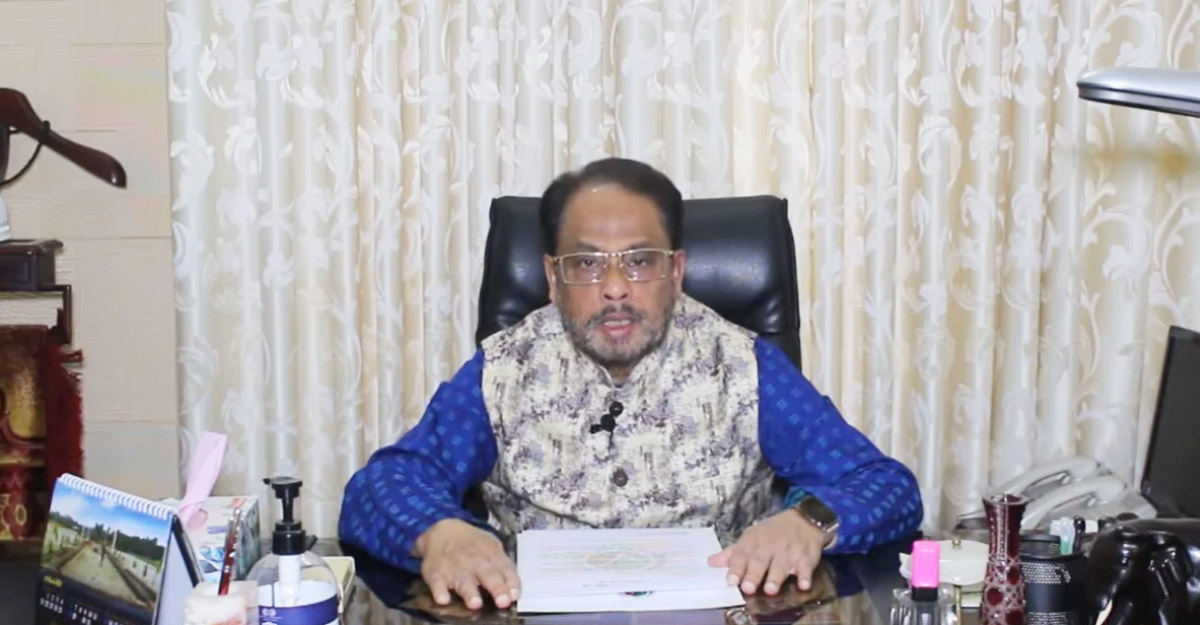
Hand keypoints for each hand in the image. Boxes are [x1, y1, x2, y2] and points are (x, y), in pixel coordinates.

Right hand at [415, 519, 520, 609]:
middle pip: (488, 575)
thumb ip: (503, 564)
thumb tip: (513, 587)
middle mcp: (474, 562)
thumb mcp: (491, 545)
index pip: (505, 569)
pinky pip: (437, 584)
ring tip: (475, 603)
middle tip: (503, 601)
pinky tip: (443, 599)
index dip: (511, 583)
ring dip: (470, 593)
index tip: (515, 595)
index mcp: (491, 554)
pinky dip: (439, 592)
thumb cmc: (472, 543)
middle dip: (496, 588)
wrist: (443, 531)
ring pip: (464, 581)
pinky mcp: (436, 574)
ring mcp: (455, 568)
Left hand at [707, 510, 825, 595]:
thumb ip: (732, 554)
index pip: (741, 555)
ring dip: (776, 577)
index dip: (736, 568)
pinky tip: (803, 584)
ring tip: (770, 589)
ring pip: (781, 565)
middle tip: (748, 587)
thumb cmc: (773, 533)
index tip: (731, 580)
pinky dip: (805, 575)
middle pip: (760, 561)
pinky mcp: (806, 557)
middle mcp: (769, 546)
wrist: (803, 520)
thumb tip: (711, 562)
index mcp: (753, 542)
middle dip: (754, 574)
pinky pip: (806, 567)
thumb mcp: (751, 538)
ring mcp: (788, 552)